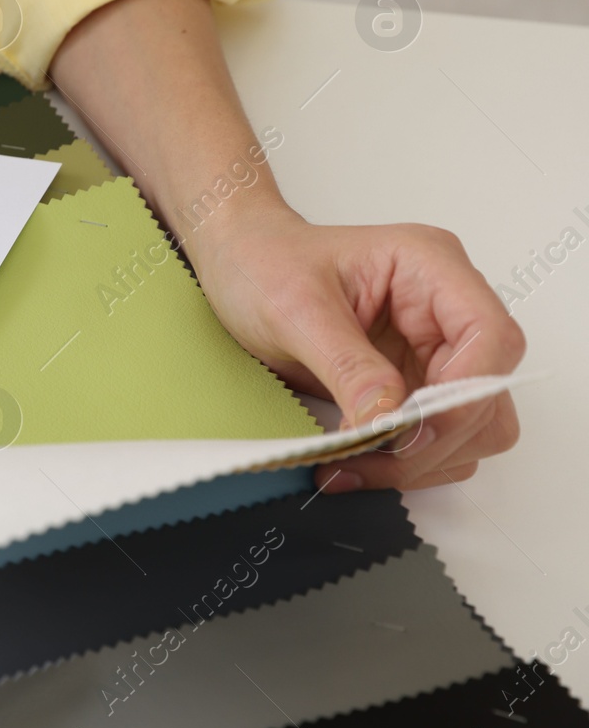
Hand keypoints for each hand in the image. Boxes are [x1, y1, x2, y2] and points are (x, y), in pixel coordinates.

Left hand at [189, 202, 524, 492]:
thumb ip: (347, 365)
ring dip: (421, 458)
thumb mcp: (295, 310)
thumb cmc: (263, 263)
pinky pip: (434, 437)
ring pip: (470, 425)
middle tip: (369, 458)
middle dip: (435, 437)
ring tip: (353, 465)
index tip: (410, 428)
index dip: (463, 392)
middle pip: (485, 393)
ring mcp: (433, 349)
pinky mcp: (413, 381)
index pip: (490, 337)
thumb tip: (388, 417)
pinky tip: (354, 462)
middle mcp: (445, 309)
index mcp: (430, 267)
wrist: (237, 263)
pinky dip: (404, 460)